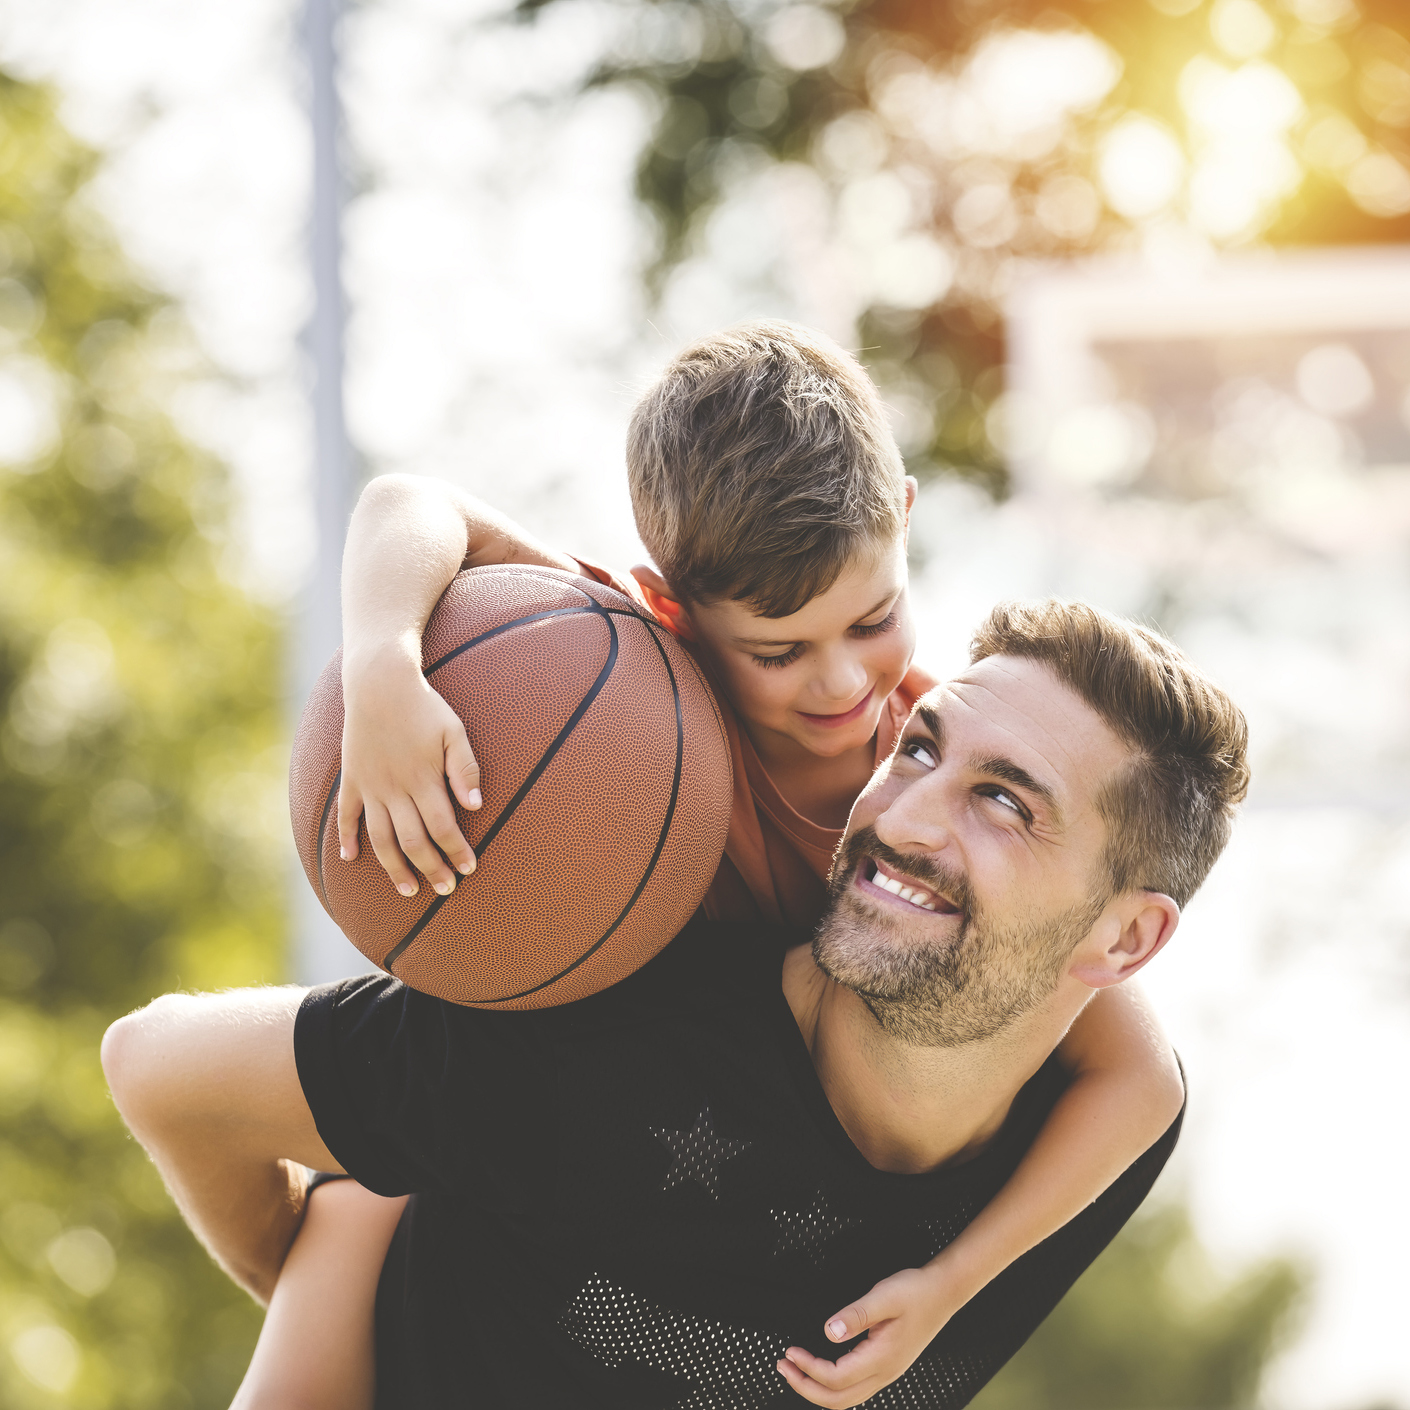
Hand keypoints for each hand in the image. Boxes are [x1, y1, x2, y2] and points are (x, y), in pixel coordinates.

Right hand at [338, 646, 480, 896]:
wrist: (380, 683)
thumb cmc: (424, 707)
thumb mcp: (453, 731)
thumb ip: (465, 769)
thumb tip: (477, 807)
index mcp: (423, 778)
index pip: (443, 827)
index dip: (456, 851)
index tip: (468, 869)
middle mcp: (395, 788)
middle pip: (413, 840)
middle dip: (431, 868)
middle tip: (445, 890)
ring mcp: (371, 786)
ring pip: (381, 838)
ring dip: (394, 867)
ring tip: (408, 890)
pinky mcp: (352, 779)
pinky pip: (346, 815)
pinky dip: (346, 838)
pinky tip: (350, 859)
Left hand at [775, 1267, 955, 1406]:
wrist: (942, 1293)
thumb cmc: (916, 1292)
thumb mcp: (884, 1296)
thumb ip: (855, 1315)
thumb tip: (828, 1331)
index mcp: (882, 1358)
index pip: (837, 1378)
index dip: (809, 1368)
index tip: (791, 1351)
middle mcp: (884, 1373)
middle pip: (839, 1400)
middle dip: (806, 1388)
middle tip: (783, 1367)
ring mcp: (886, 1373)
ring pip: (847, 1398)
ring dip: (818, 1388)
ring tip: (796, 1369)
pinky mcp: (886, 1366)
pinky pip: (855, 1388)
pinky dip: (833, 1384)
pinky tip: (822, 1368)